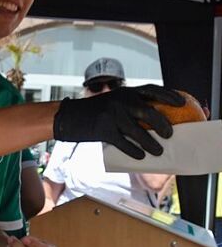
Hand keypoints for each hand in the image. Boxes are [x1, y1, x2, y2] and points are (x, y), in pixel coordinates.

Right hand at [53, 85, 184, 158]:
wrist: (66, 117)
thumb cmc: (91, 112)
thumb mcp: (111, 102)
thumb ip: (127, 106)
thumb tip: (150, 120)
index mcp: (124, 92)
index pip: (151, 90)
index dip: (169, 95)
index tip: (181, 102)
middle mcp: (120, 101)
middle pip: (149, 112)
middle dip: (162, 124)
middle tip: (170, 134)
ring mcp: (112, 115)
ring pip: (138, 131)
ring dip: (151, 143)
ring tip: (159, 150)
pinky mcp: (103, 130)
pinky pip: (123, 143)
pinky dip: (134, 150)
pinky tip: (141, 156)